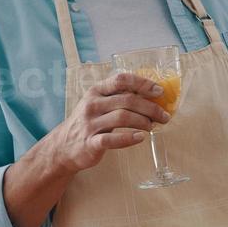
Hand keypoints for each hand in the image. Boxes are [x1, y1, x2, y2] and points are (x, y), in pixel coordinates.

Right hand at [44, 72, 170, 173]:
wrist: (63, 146)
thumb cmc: (88, 122)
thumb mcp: (99, 104)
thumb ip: (119, 97)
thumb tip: (151, 95)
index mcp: (96, 91)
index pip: (121, 80)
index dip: (143, 83)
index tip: (159, 91)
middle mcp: (92, 104)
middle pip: (127, 100)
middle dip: (150, 107)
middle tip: (164, 116)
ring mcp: (90, 123)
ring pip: (123, 117)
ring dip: (143, 121)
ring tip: (153, 126)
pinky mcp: (90, 142)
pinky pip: (112, 139)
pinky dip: (129, 138)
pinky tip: (140, 138)